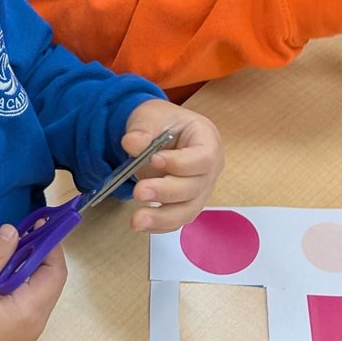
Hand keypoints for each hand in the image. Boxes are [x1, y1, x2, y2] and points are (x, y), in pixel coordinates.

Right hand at [0, 225, 66, 340]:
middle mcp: (37, 322)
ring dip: (32, 267)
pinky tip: (6, 272)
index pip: (55, 271)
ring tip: (12, 249)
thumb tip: (13, 230)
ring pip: (42, 290)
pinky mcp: (19, 333)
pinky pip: (31, 301)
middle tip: (23, 233)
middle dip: (42, 253)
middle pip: (52, 280)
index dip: (50, 245)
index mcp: (30, 310)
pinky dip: (25, 282)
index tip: (38, 224)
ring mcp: (29, 330)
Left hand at [121, 99, 222, 232]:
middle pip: (194, 187)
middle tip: (139, 191)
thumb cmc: (162, 122)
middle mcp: (210, 169)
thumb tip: (131, 143)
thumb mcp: (151, 115)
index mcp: (208, 141)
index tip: (154, 159)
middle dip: (166, 192)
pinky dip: (159, 225)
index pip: (203, 158)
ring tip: (137, 220)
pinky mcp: (186, 204)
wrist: (159, 133)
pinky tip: (141, 225)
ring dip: (162, 217)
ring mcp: (200, 190)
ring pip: (187, 210)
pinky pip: (177, 220)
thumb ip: (143, 129)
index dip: (180, 163)